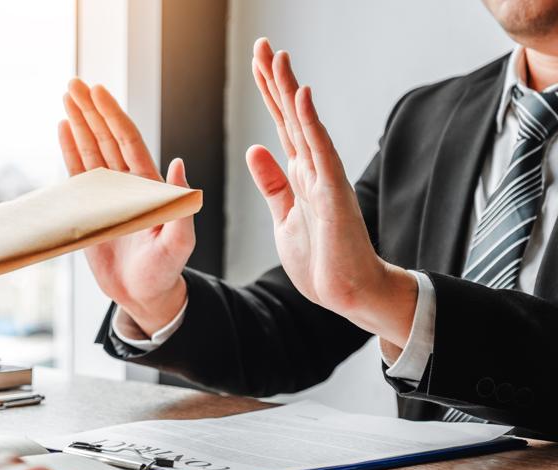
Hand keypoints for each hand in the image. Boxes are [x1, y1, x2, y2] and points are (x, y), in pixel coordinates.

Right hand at [59, 79, 195, 335]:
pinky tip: (63, 129)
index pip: (128, 142)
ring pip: (91, 151)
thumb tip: (177, 165)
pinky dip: (70, 151)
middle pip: (106, 138)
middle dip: (91, 110)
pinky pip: (79, 174)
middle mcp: (127, 185)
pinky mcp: (91, 210)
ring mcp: (108, 196)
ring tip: (65, 97)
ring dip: (78, 124)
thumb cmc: (165, 272)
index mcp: (148, 187)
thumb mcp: (179, 242)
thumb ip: (179, 205)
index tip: (98, 92)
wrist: (145, 295)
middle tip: (73, 83)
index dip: (113, 116)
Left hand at [246, 39, 416, 347]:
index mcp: (299, 176)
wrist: (347, 293)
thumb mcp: (284, 217)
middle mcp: (313, 170)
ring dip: (290, 91)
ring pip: (303, 126)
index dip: (268, 94)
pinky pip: (320, 153)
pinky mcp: (333, 195)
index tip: (257, 63)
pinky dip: (310, 124)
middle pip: (290, 117)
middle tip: (263, 45)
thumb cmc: (321, 259)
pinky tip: (302, 97)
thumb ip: (272, 184)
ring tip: (278, 58)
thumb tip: (254, 148)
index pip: (280, 126)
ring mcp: (324, 180)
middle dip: (275, 81)